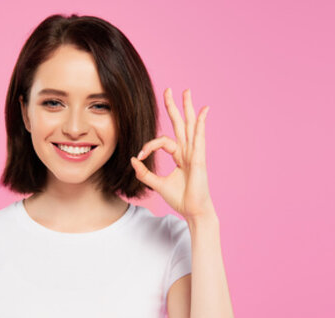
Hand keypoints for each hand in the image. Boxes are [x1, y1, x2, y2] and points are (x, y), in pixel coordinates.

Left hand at [131, 88, 216, 219]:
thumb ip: (145, 172)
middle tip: (170, 89)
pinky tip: (203, 111)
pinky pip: (199, 138)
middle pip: (181, 124)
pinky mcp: (199, 158)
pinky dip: (201, 124)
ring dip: (188, 108)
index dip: (148, 146)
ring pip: (190, 125)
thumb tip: (132, 159)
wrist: (193, 210)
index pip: (163, 141)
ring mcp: (194, 153)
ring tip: (186, 92)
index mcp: (180, 156)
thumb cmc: (180, 198)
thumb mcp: (157, 183)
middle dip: (174, 107)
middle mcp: (188, 151)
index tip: (138, 157)